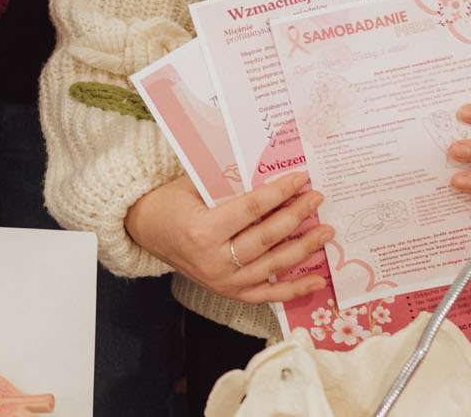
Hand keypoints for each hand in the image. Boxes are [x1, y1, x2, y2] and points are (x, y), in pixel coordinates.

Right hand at [122, 173, 332, 303]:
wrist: (145, 230)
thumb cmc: (169, 202)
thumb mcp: (194, 186)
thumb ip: (230, 186)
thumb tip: (271, 177)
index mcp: (203, 229)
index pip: (252, 208)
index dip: (279, 193)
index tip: (301, 179)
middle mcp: (214, 259)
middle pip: (266, 237)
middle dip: (296, 216)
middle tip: (318, 199)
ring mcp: (222, 280)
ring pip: (272, 265)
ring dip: (303, 248)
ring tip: (325, 232)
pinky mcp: (228, 292)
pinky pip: (267, 293)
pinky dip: (293, 288)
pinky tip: (316, 280)